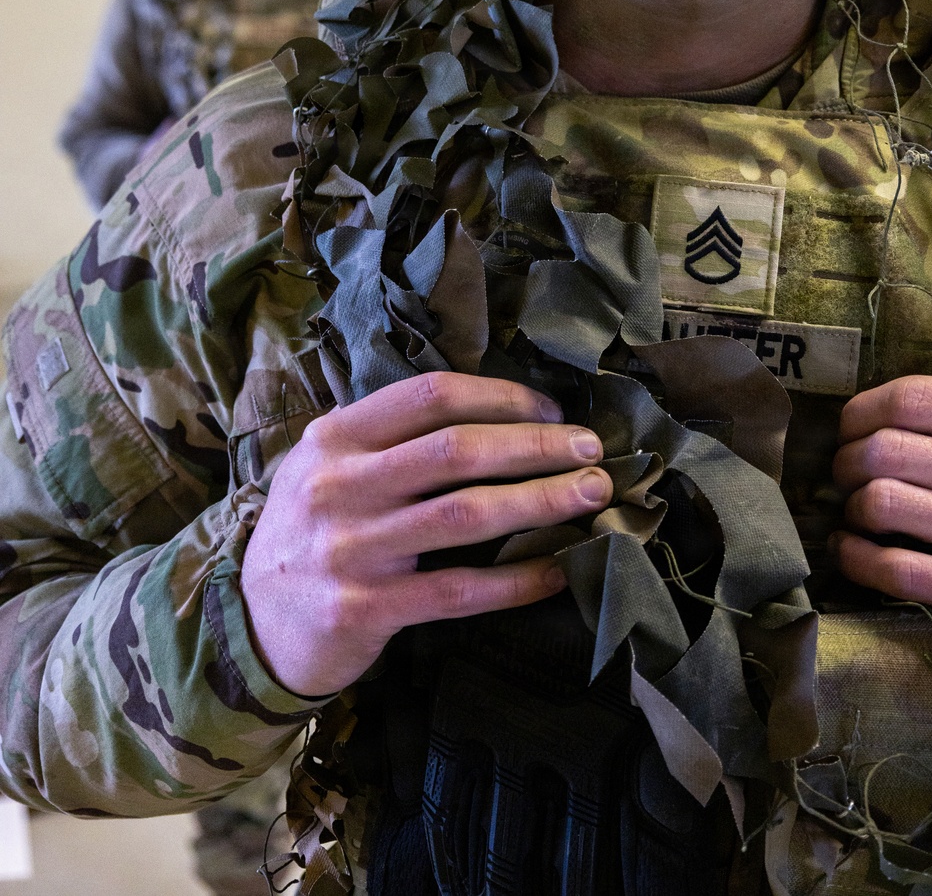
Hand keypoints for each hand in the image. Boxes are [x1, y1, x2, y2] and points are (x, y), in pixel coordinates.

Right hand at [240, 372, 612, 696]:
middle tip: (592, 449)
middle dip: (537, 446)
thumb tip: (496, 414)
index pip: (431, 396)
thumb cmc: (309, 531)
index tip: (550, 410)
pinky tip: (556, 570)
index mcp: (335, 436)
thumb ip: (390, 437)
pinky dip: (515, 580)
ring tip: (590, 495)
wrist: (249, 624)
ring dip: (541, 501)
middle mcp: (339, 485)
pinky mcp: (365, 609)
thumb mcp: (326, 466)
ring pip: (466, 514)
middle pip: (457, 449)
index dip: (501, 397)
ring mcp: (350, 548)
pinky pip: (457, 590)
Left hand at [830, 374, 931, 623]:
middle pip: (883, 451)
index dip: (860, 413)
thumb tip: (859, 419)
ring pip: (881, 503)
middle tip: (850, 475)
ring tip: (860, 512)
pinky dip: (855, 557)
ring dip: (853, 508)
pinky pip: (894, 569)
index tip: (852, 430)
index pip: (909, 400)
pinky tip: (851, 548)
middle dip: (847, 462)